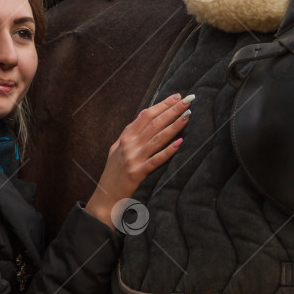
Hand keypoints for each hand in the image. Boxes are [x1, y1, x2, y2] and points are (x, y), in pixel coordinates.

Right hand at [84, 92, 194, 228]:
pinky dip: (168, 151)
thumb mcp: (117, 148)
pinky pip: (155, 160)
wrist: (105, 196)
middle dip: (172, 110)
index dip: (162, 105)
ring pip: (157, 138)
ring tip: (187, 115)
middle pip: (154, 123)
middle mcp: (129, 145)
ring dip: (174, 126)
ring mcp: (133, 159)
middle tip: (188, 100)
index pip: (146, 115)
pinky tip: (180, 143)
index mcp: (125, 137)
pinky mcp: (137, 173)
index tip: (177, 96)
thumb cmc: (113, 172)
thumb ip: (130, 132)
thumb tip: (143, 114)